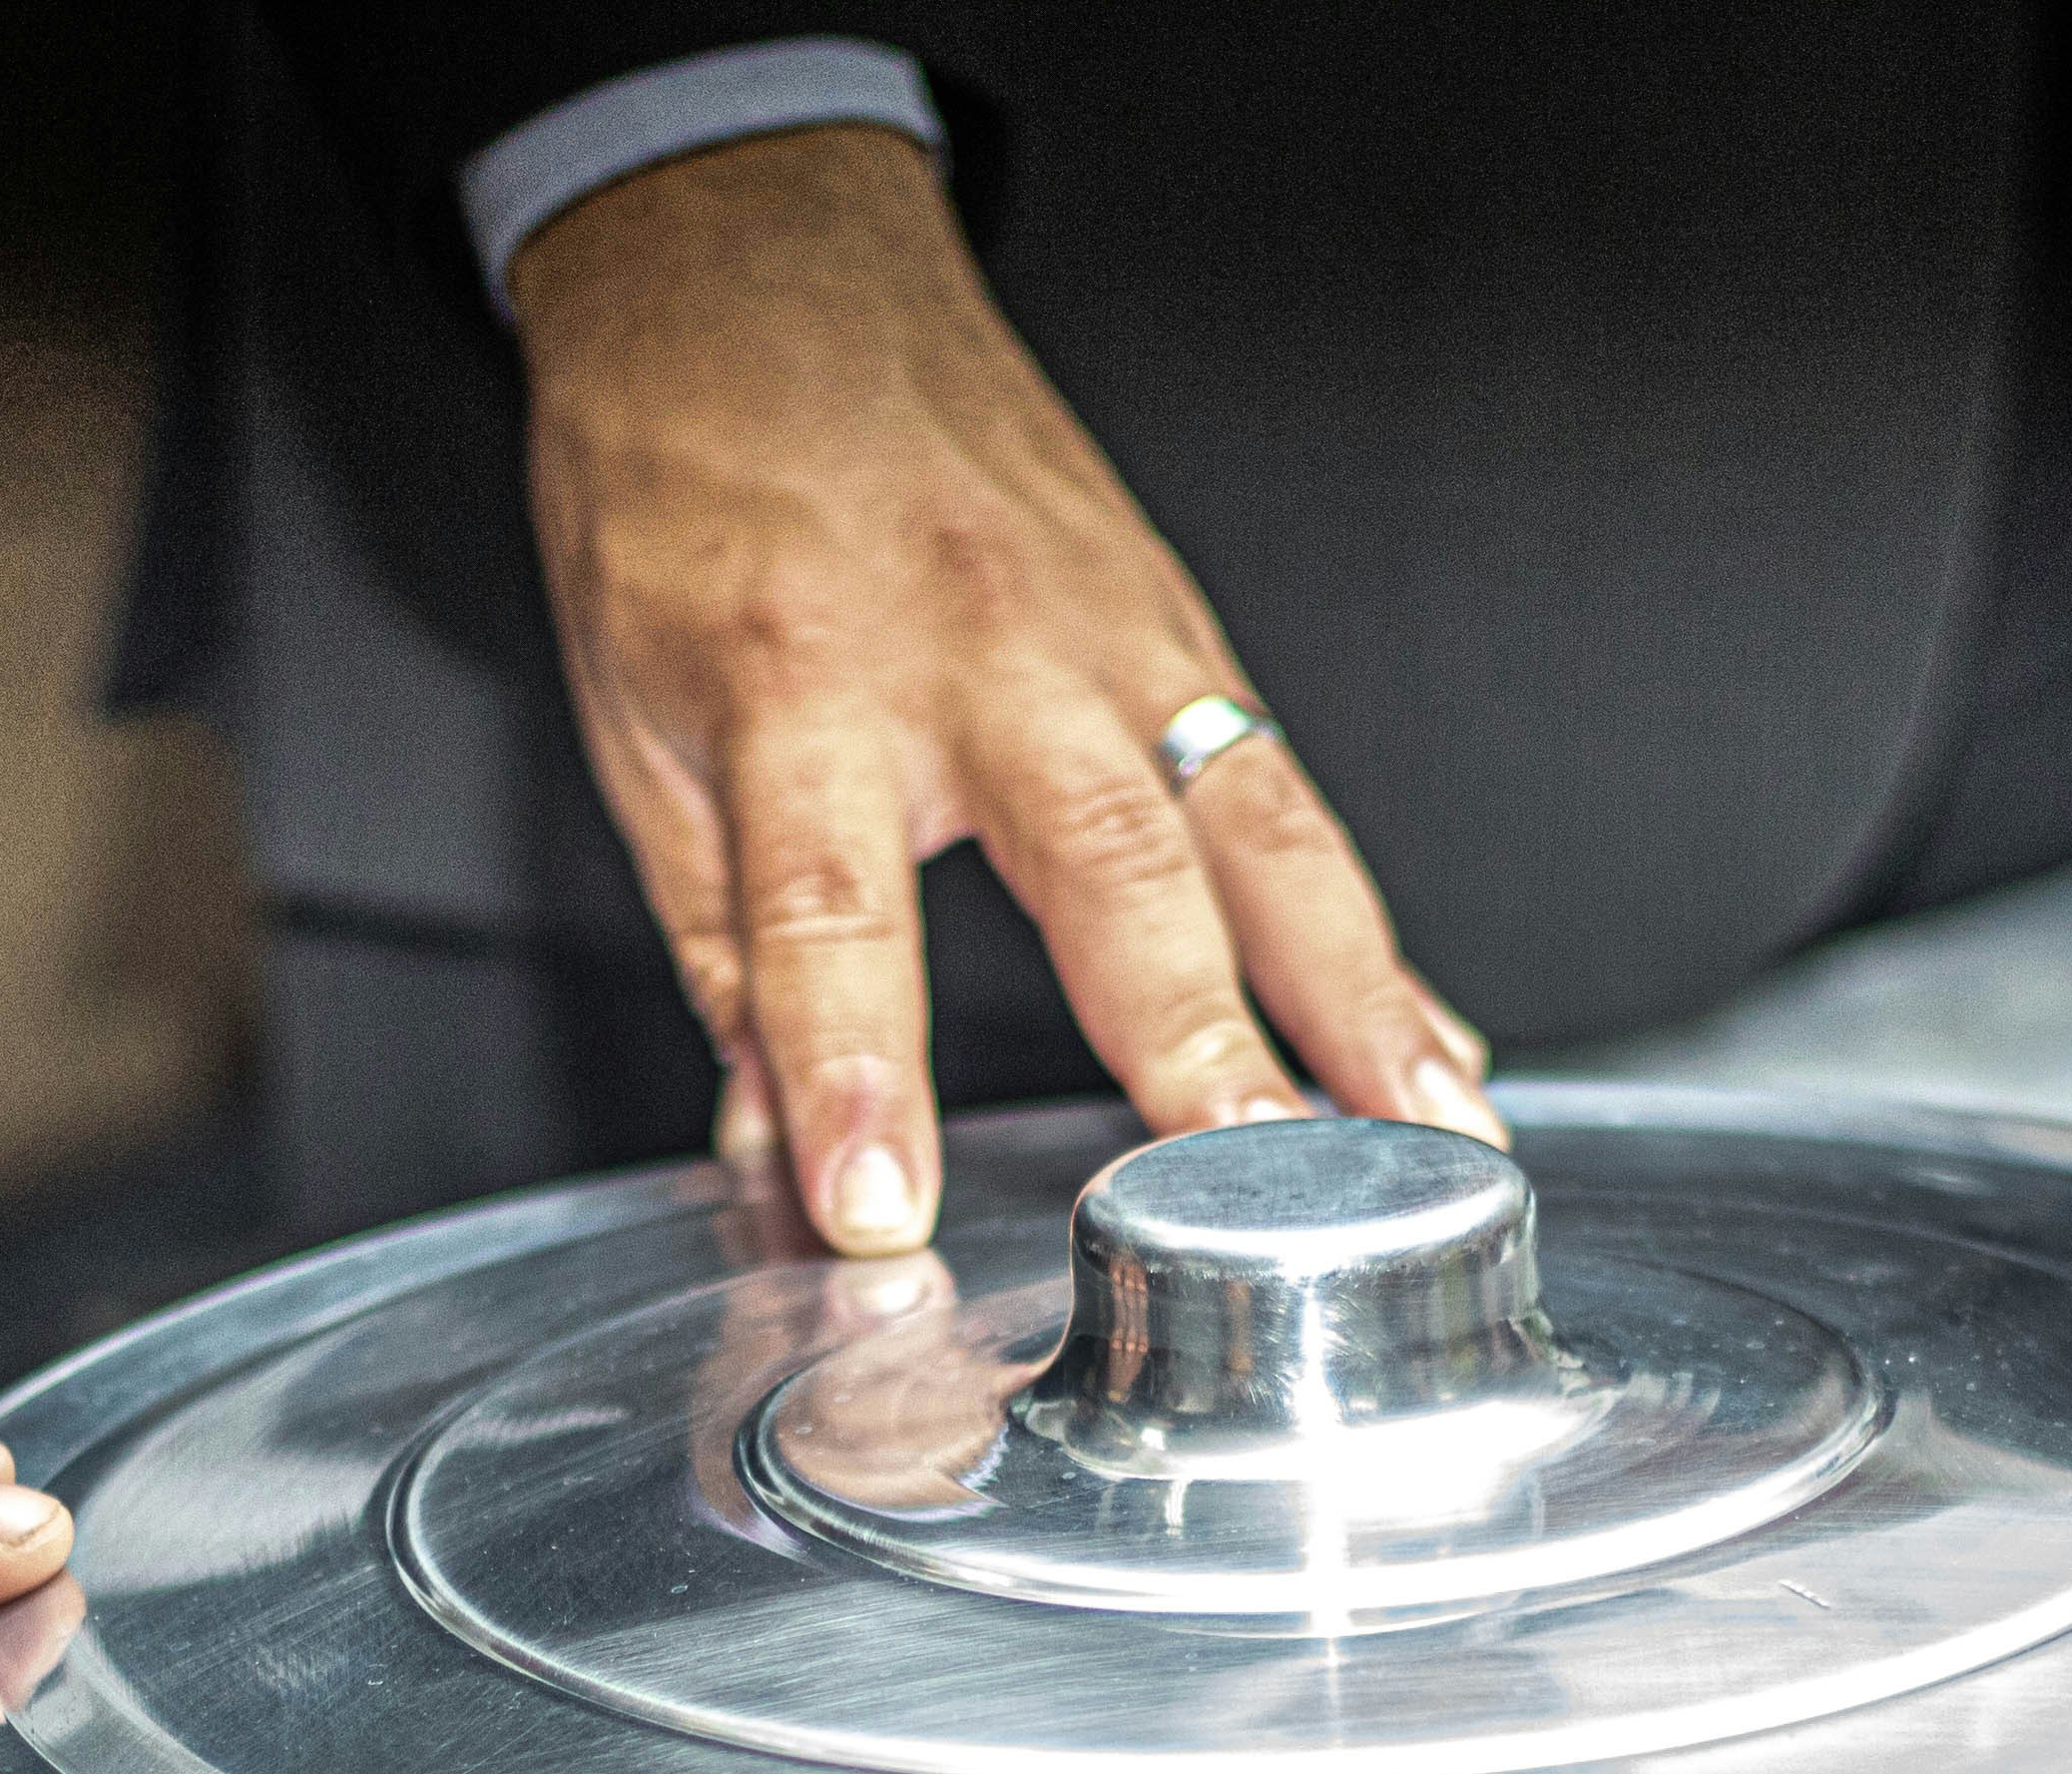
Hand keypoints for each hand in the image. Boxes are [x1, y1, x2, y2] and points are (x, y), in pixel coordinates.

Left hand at [512, 124, 1502, 1252]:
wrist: (749, 262)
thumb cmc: (687, 486)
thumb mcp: (638, 729)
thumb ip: (729, 963)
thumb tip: (778, 1167)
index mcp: (797, 680)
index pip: (829, 911)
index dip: (858, 1074)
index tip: (882, 1212)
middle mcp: (979, 650)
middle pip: (1106, 865)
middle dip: (1195, 1040)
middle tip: (1255, 1189)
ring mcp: (1108, 630)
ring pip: (1256, 828)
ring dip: (1356, 1001)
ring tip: (1430, 1143)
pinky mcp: (1182, 629)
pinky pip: (1292, 799)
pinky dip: (1370, 939)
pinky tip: (1432, 1049)